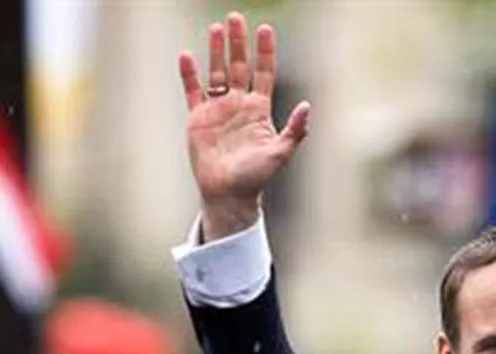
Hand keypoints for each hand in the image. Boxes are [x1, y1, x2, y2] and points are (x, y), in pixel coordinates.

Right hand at [178, 12, 309, 239]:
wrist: (228, 194)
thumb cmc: (256, 177)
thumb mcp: (280, 154)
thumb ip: (294, 131)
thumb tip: (308, 107)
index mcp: (259, 110)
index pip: (263, 73)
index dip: (265, 52)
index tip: (265, 29)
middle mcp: (239, 105)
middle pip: (239, 66)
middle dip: (238, 42)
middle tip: (235, 17)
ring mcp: (218, 110)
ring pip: (217, 72)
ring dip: (216, 51)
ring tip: (216, 28)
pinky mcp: (198, 118)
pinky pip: (192, 91)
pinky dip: (189, 74)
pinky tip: (187, 55)